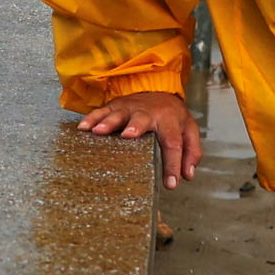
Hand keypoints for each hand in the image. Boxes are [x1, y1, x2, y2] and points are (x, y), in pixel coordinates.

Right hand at [74, 91, 202, 186]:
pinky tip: (83, 128)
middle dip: (135, 127)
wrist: (159, 89)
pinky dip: (91, 119)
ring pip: (119, 114)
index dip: (172, 164)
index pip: (173, 143)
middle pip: (143, 119)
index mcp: (170, 120)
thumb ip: (191, 152)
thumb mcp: (189, 131)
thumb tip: (187, 175)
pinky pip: (101, 111)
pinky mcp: (115, 106)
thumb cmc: (173, 116)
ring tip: (98, 131)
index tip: (171, 184)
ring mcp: (130, 108)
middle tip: (128, 136)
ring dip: (108, 122)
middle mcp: (149, 112)